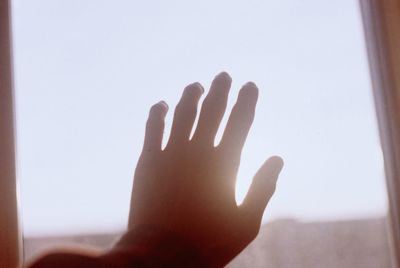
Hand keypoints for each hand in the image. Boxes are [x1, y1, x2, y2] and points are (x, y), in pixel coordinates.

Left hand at [128, 72, 282, 266]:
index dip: (246, 100)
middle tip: (223, 75)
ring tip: (196, 85)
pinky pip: (153, 127)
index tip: (250, 85)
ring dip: (190, 95)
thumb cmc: (208, 242)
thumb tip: (278, 158)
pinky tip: (163, 105)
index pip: (240, 121)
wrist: (160, 255)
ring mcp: (170, 154)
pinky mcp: (148, 161)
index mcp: (224, 164)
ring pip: (182, 113)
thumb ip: (263, 187)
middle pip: (211, 110)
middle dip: (220, 89)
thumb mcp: (246, 222)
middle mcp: (197, 152)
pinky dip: (159, 112)